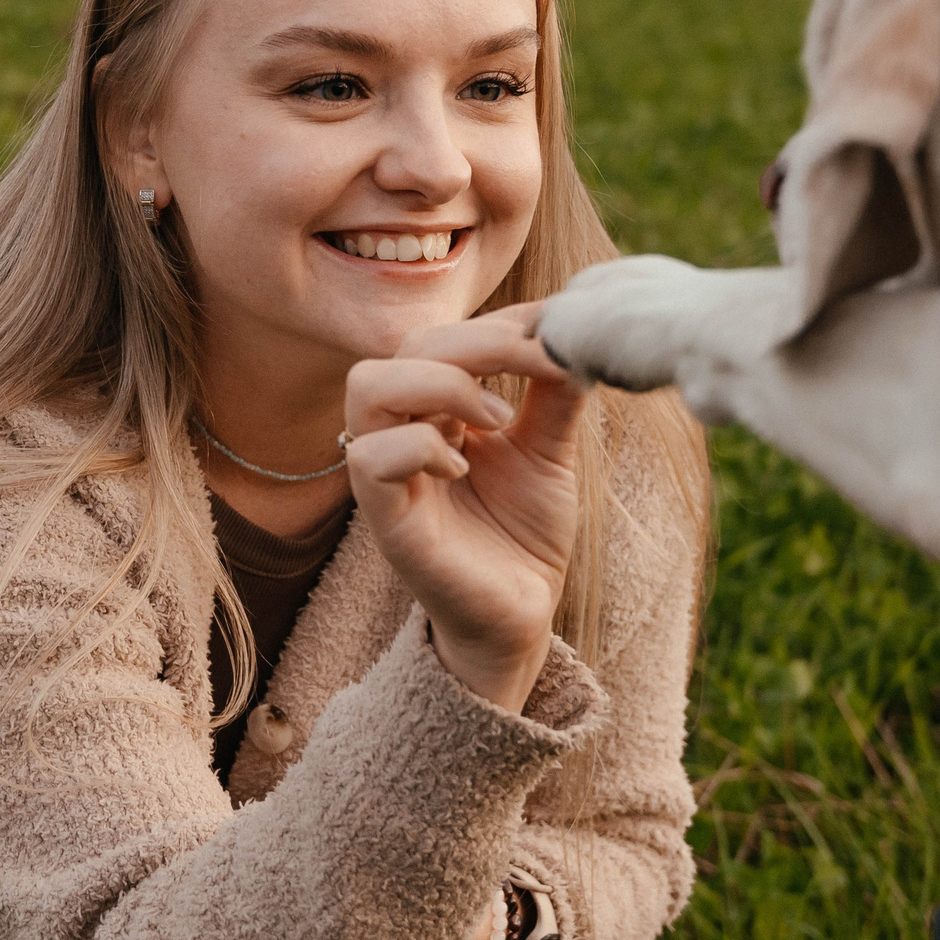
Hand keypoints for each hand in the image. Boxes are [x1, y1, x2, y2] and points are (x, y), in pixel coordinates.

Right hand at [343, 302, 588, 711]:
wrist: (522, 615)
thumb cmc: (524, 533)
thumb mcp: (549, 450)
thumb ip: (552, 392)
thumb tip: (571, 327)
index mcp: (434, 409)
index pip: (445, 336)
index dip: (500, 324)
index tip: (558, 331)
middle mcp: (401, 431)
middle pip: (407, 347)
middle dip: (479, 342)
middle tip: (539, 363)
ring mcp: (388, 474)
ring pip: (367, 386)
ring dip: (439, 383)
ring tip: (496, 416)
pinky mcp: (386, 519)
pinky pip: (369, 459)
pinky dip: (420, 447)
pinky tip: (465, 467)